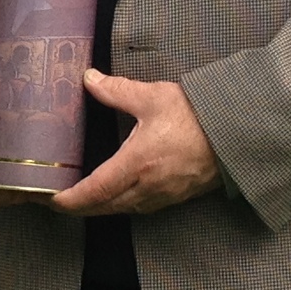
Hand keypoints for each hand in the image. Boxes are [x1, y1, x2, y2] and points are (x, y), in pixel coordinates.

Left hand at [52, 71, 219, 216]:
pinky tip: (118, 194)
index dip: (70, 199)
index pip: (94, 191)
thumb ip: (116, 90)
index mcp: (137, 164)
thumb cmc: (198, 115)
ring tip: (83, 199)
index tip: (51, 199)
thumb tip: (89, 79)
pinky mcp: (177, 197)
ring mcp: (164, 196)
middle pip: (104, 207)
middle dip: (80, 207)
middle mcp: (148, 187)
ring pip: (123, 210)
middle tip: (58, 200)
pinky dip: (122, 205)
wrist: (239, 132)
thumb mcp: (153, 97)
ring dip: (101, 208)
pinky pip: (142, 208)